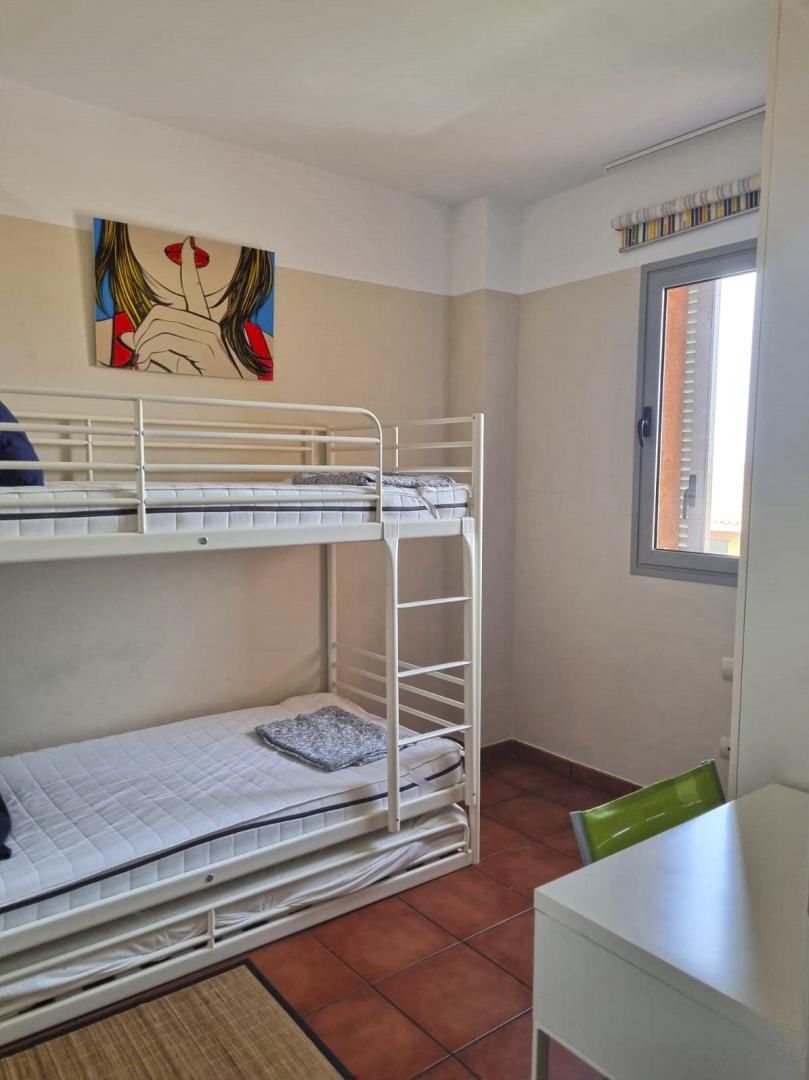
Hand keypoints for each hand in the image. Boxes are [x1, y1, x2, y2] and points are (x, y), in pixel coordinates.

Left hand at [122, 238, 236, 376]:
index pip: (194, 288)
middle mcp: (206, 323)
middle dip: (142, 332)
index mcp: (202, 321)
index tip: (188, 244)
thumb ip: (152, 344)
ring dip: (143, 345)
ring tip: (142, 359)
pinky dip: (149, 351)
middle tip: (137, 350)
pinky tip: (147, 361)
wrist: (221, 395)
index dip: (190, 265)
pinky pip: (165, 340)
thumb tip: (127, 337)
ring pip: (160, 328)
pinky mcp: (203, 347)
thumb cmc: (202, 375)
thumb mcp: (172, 358)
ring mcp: (207, 334)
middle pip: (160, 313)